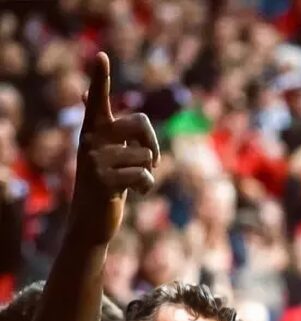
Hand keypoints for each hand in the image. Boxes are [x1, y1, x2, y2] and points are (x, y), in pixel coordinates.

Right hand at [71, 52, 158, 243]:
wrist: (91, 222)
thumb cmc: (107, 183)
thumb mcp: (107, 153)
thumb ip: (105, 126)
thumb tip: (83, 93)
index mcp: (94, 130)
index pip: (98, 99)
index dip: (100, 78)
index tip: (101, 55)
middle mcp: (91, 140)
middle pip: (141, 122)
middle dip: (153, 143)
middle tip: (150, 162)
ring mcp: (95, 161)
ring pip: (146, 156)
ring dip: (148, 173)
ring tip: (130, 183)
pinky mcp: (104, 181)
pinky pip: (144, 176)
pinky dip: (147, 188)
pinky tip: (134, 194)